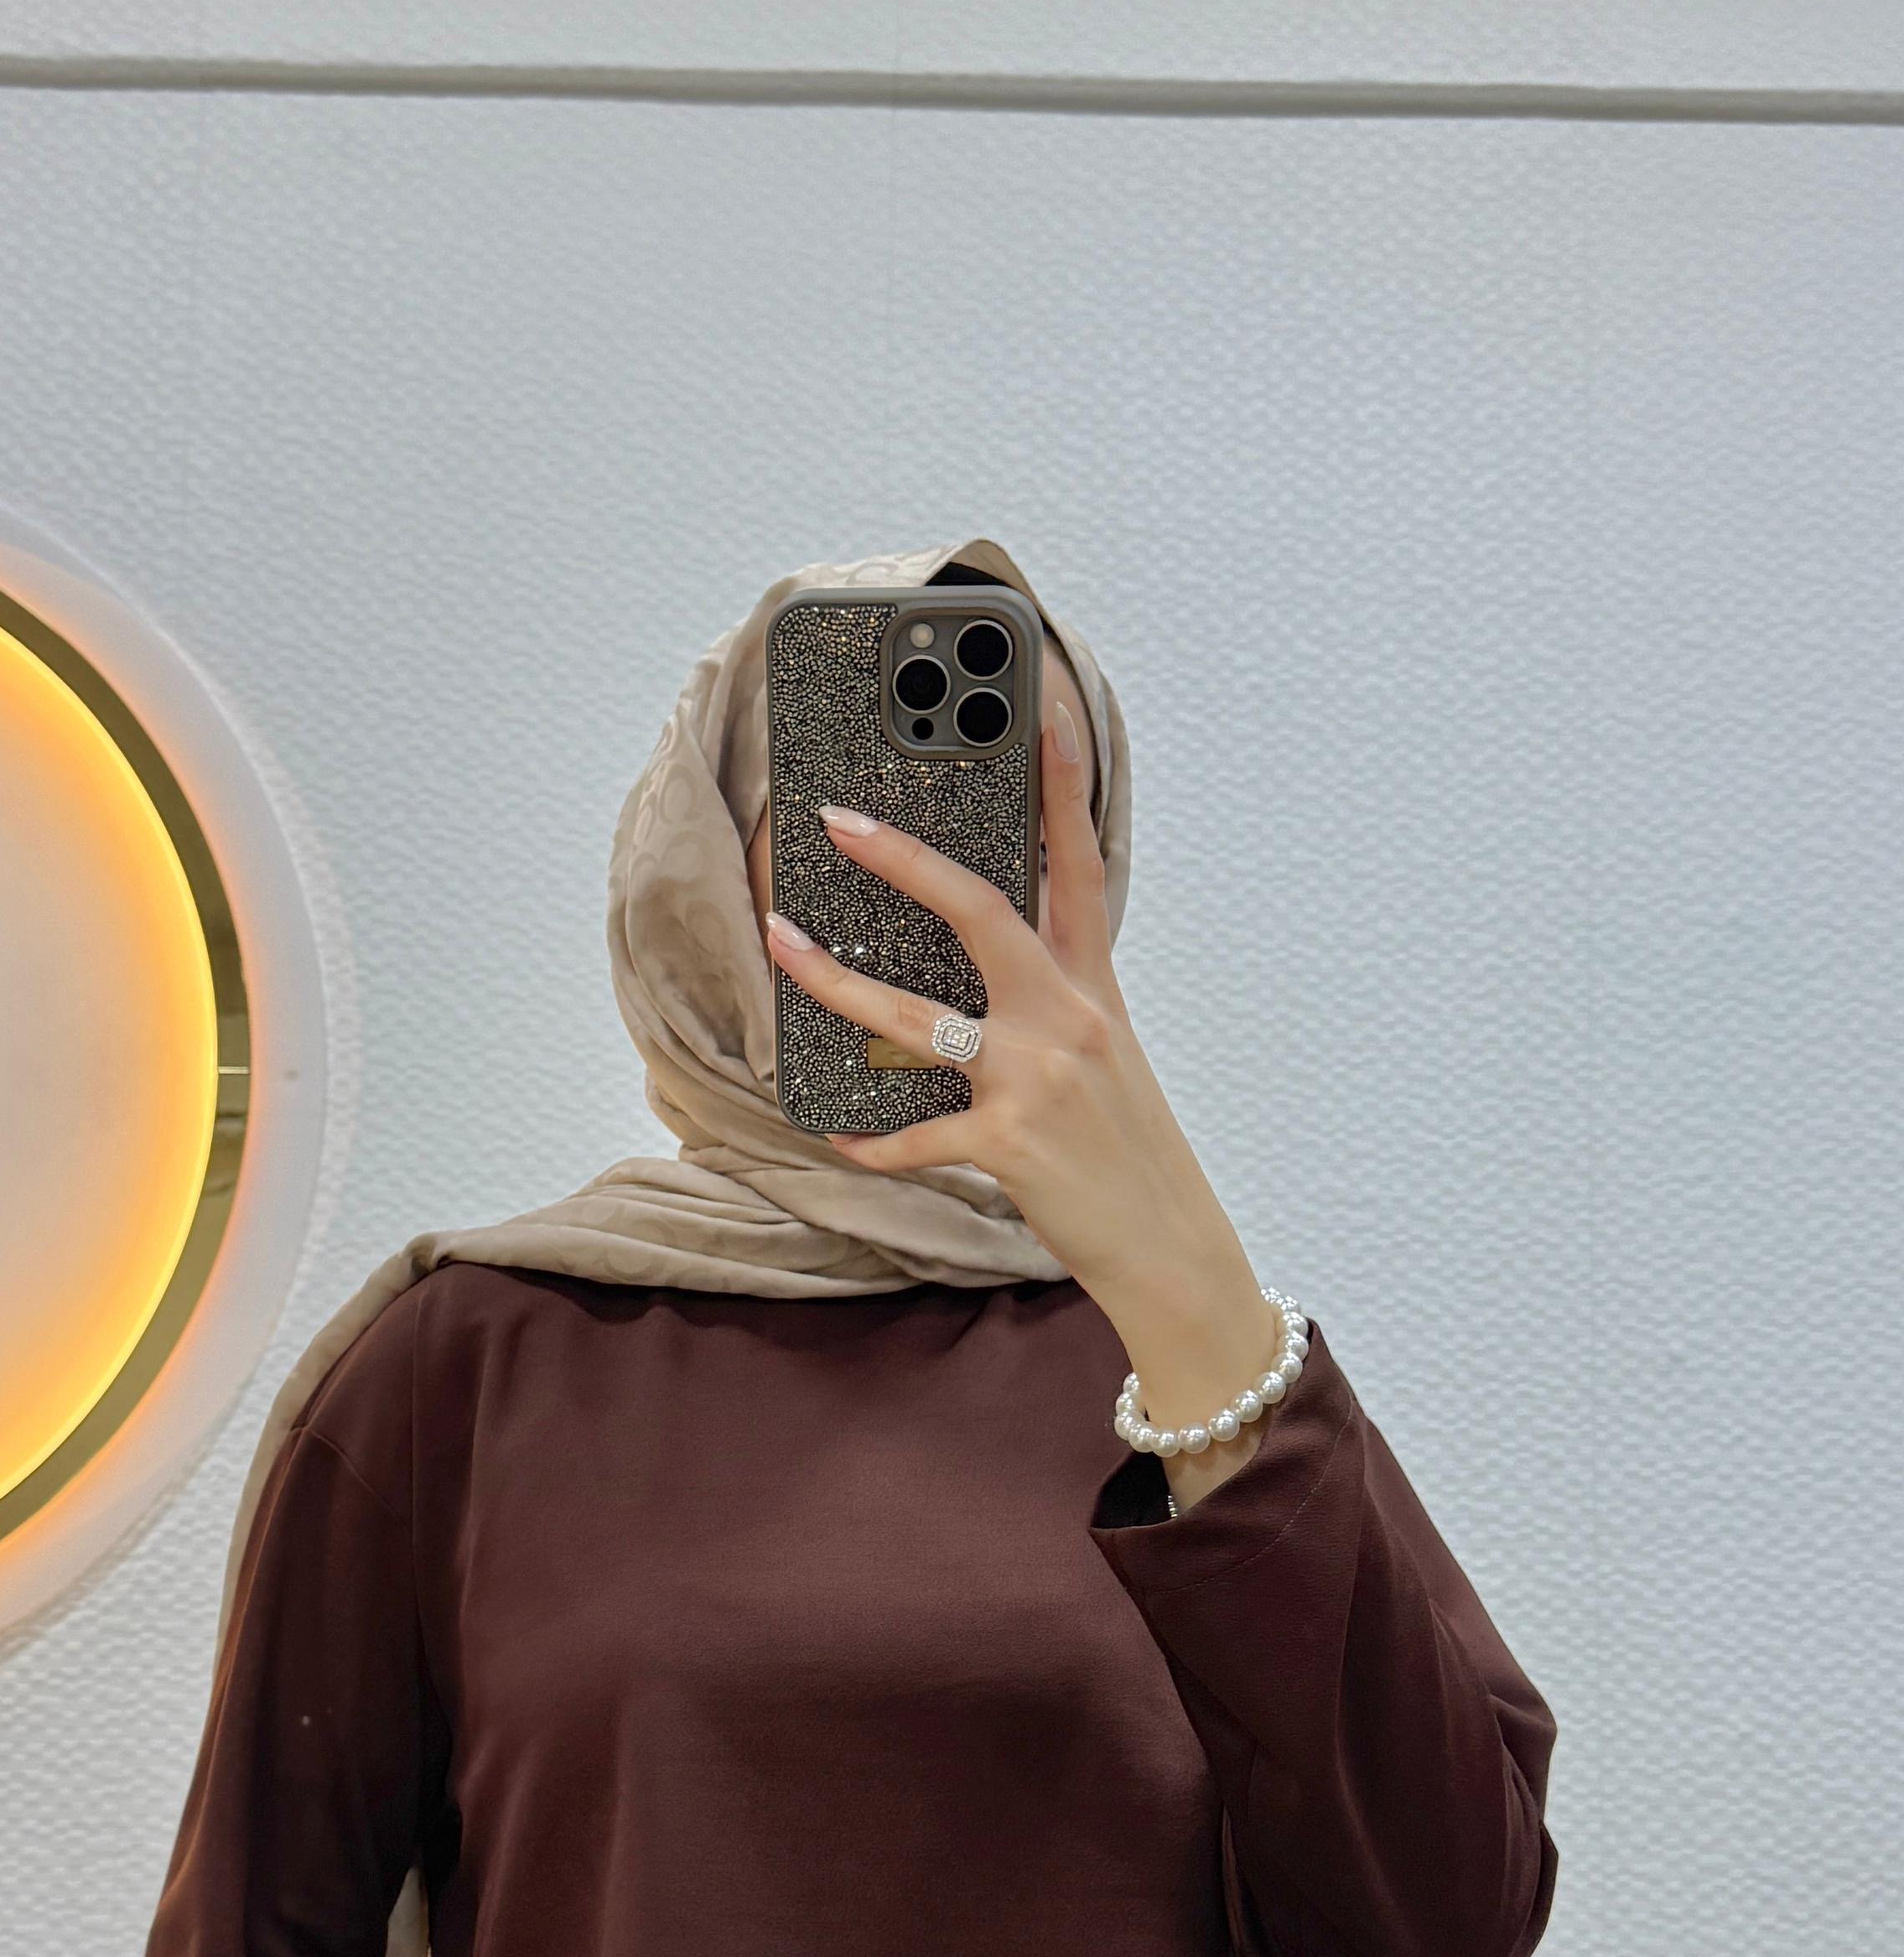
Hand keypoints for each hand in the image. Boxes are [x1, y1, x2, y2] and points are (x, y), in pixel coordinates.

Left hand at [762, 692, 1280, 1502]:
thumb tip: (993, 969)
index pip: (1081, 862)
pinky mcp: (1012, 1145)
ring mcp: (1040, 1080)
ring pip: (920, 1018)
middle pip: (982, 912)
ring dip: (838, 984)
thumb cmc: (1130, 1154)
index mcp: (1094, 990)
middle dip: (905, 861)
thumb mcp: (1107, 1060)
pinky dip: (872, 1140)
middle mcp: (1069, 1019)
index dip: (1063, 780)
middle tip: (839, 821)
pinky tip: (835, 1137)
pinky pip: (918, 1136)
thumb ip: (1055, 1005)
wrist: (1174, 1251)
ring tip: (781, 945)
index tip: (1039, 705)